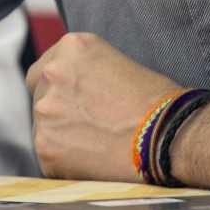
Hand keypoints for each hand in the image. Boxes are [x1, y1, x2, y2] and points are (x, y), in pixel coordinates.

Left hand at [25, 31, 181, 180]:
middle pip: (40, 98)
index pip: (43, 72)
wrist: (168, 136)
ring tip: (98, 145)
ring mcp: (45, 110)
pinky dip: (67, 162)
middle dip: (60, 112)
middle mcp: (52, 74)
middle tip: (91, 127)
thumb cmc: (155, 102)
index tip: (75, 104)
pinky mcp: (46, 147)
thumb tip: (68, 92)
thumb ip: (81, 73)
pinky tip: (94, 160)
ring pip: (44, 128)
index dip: (60, 90)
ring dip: (62, 137)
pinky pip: (50, 157)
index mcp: (70, 47)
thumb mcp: (114, 65)